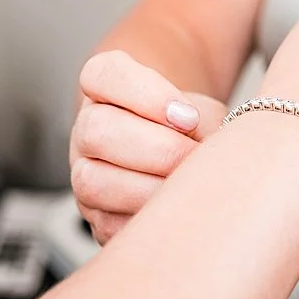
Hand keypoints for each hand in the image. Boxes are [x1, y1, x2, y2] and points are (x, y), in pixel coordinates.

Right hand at [69, 51, 227, 242]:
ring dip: (150, 189)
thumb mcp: (204, 113)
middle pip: (96, 130)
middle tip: (195, 158)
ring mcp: (86, 174)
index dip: (147, 95)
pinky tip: (178, 213)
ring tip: (189, 188)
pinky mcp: (98, 217)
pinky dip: (149, 220)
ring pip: (92, 180)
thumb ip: (204, 121)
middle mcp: (88, 129)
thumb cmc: (196, 129)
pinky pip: (108, 224)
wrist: (188, 158)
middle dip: (157, 149)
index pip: (102, 75)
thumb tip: (212, 152)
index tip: (188, 116)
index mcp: (107, 90)